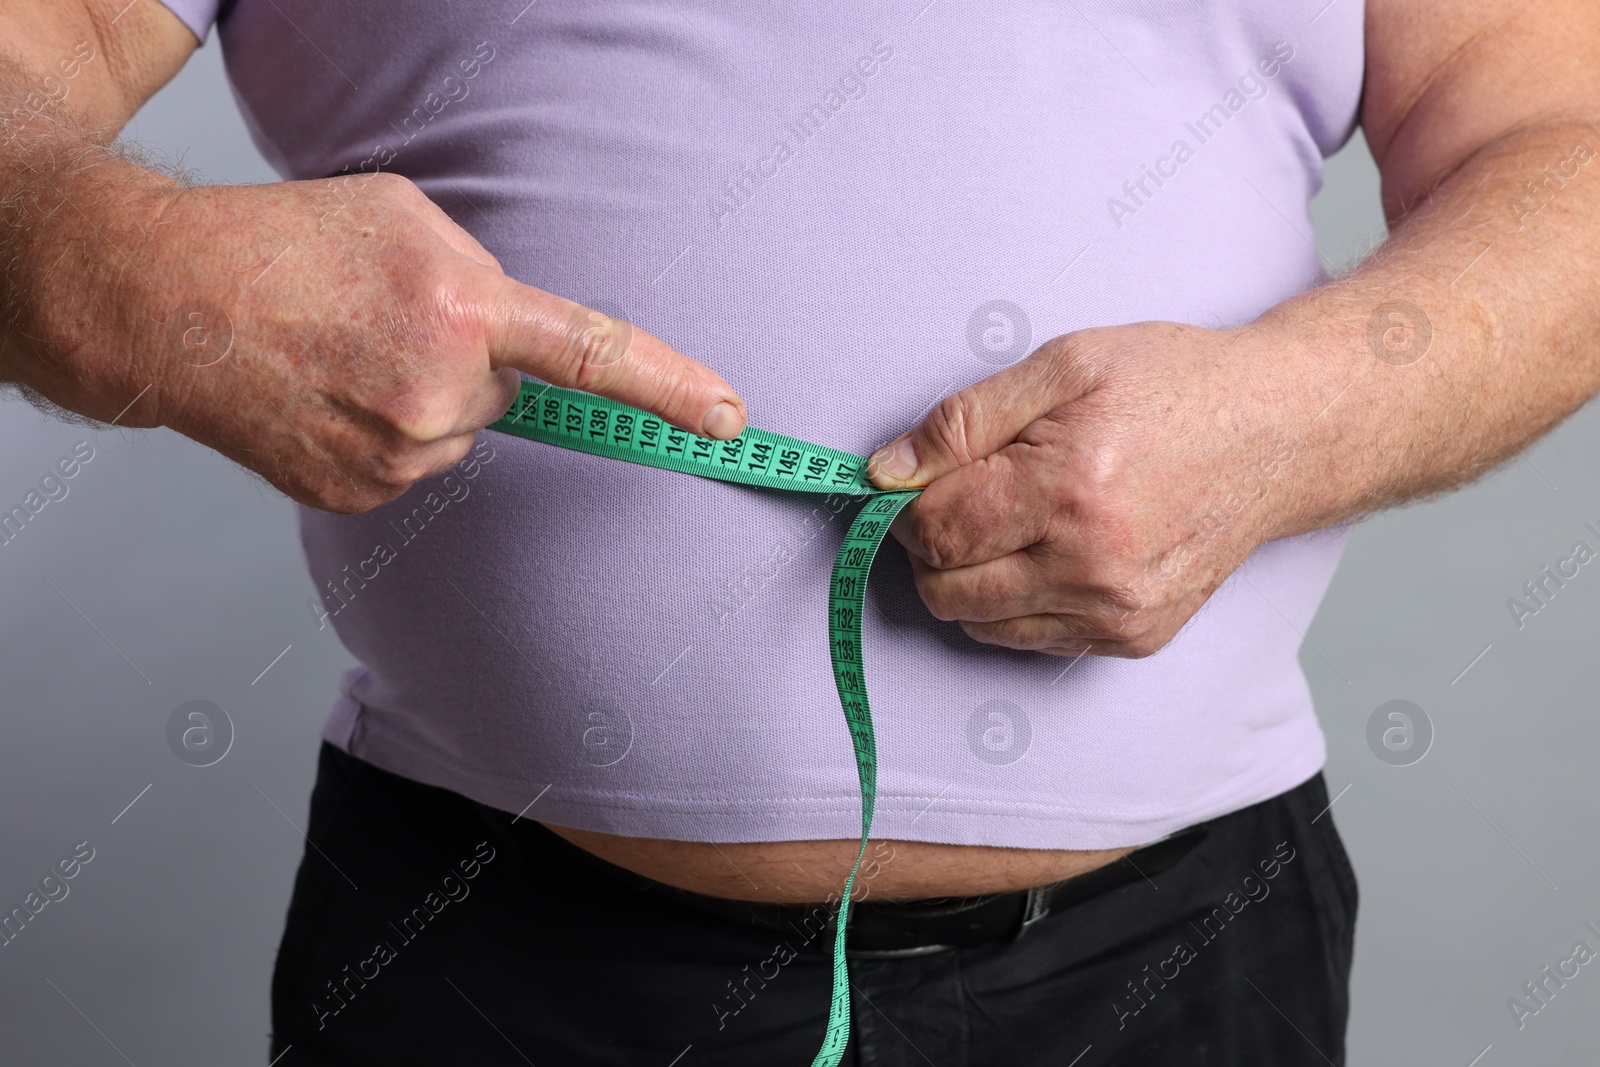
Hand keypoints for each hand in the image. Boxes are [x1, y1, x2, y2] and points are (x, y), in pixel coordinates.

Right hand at [16, 169, 746, 512]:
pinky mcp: (361, 494)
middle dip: (468, 361)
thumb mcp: (404, 217)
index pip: (593, 354)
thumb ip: (485, 277)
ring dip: (422, 398)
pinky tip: (329, 396)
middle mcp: (439, 392)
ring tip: (344, 356)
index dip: (669, 387)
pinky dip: (385, 434)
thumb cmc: (286, 244)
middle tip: (386, 323)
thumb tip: (520, 338)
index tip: (728, 416)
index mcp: (462, 309)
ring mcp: (398, 454)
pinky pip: (412, 464)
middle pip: (506, 392)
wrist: (167, 301)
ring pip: (457, 431)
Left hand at [866, 321, 1302, 657]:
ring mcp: (1116, 611)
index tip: (916, 479)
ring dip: (969, 577)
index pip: (935, 529)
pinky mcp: (1134, 637)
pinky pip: (1030, 639)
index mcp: (1068, 489)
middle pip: (947, 589)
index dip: (906, 504)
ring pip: (980, 623)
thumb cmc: (1172, 387)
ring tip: (1008, 519)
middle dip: (931, 544)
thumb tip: (885, 472)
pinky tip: (1046, 549)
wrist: (1278, 432)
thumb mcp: (1063, 366)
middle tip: (962, 496)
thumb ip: (962, 421)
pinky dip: (1015, 602)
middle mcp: (1093, 565)